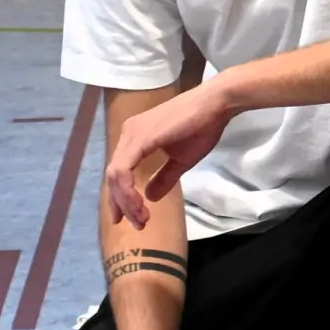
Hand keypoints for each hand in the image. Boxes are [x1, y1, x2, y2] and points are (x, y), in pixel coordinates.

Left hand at [102, 80, 235, 229]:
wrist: (216, 105)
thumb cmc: (202, 127)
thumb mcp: (181, 160)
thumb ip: (164, 178)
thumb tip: (150, 197)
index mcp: (136, 137)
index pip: (119, 172)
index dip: (122, 198)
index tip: (131, 219)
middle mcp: (128, 133)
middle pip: (113, 176)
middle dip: (123, 205)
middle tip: (138, 224)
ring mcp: (131, 134)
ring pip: (115, 176)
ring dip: (126, 202)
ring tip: (141, 218)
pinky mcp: (139, 138)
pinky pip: (123, 170)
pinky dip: (128, 191)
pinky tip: (140, 204)